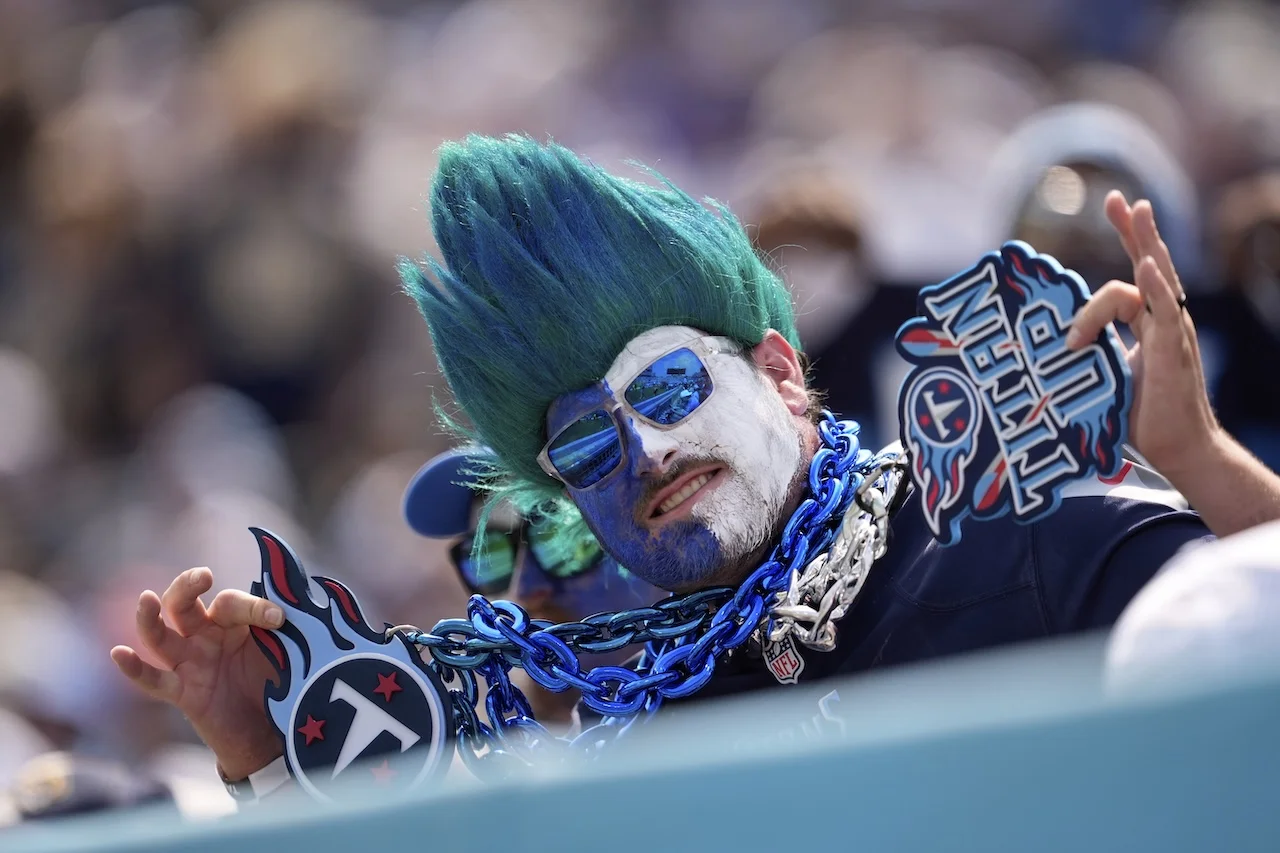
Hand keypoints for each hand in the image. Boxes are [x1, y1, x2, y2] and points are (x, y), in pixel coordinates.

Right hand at [110, 567, 285, 779]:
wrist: (270, 732)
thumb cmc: (277, 682)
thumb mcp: (288, 649)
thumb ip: (292, 625)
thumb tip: (309, 598)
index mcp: (231, 622)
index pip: (233, 602)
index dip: (254, 607)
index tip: (280, 619)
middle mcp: (205, 636)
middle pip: (184, 603)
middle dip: (189, 586)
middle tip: (202, 575)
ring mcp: (189, 663)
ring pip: (160, 635)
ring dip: (150, 617)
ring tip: (147, 599)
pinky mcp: (182, 693)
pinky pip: (153, 681)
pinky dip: (134, 669)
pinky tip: (119, 654)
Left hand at [1066, 191, 1219, 478]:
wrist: (1176, 452)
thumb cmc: (1139, 419)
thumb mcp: (1102, 376)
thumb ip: (1082, 355)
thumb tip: (1042, 349)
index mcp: (1147, 324)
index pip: (1134, 274)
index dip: (1128, 239)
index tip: (1114, 203)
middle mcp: (1162, 321)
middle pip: (1152, 264)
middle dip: (1135, 229)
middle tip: (1120, 198)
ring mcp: (1171, 333)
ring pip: (1157, 280)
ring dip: (1144, 245)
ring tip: (1137, 212)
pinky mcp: (1174, 351)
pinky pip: (1166, 312)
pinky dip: (1156, 286)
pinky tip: (1146, 266)